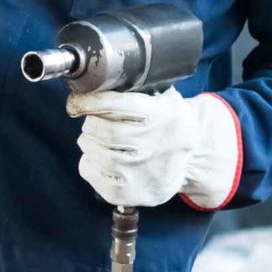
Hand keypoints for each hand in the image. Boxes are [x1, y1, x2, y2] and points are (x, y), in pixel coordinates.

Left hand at [68, 89, 239, 209]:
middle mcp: (150, 145)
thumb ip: (136, 86)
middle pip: (99, 129)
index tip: (78, 100)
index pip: (113, 105)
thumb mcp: (164, 97)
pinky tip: (102, 158)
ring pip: (92, 150)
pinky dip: (89, 161)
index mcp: (158, 115)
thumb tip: (98, 78)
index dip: (89, 101)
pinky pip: (89, 171)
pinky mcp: (129, 193)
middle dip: (91, 122)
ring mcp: (139, 173)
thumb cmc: (169, 122)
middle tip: (95, 121)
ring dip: (89, 141)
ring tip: (100, 139)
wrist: (193, 157)